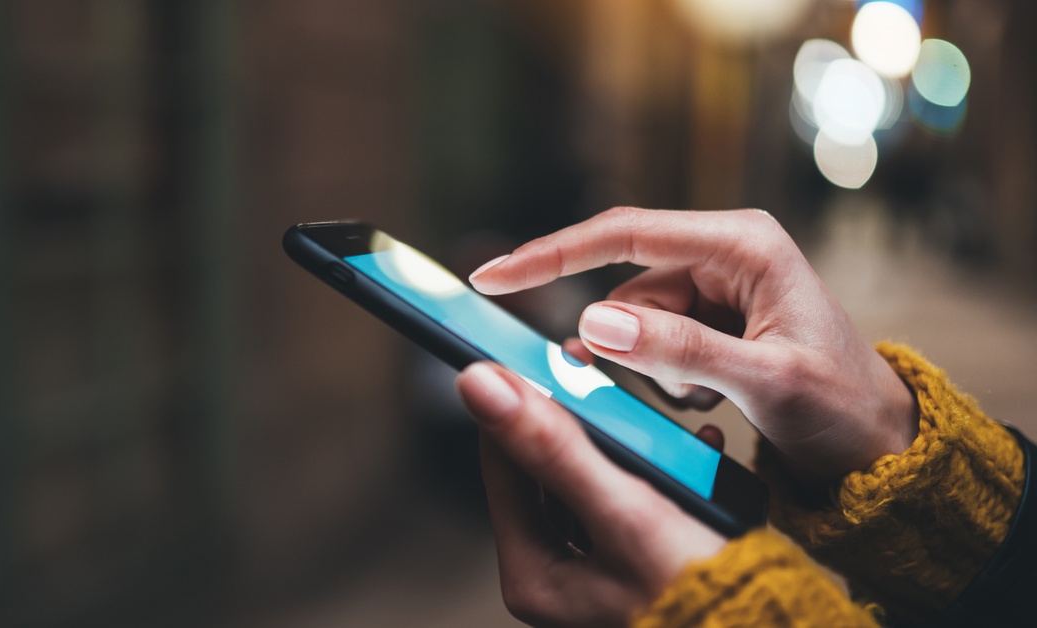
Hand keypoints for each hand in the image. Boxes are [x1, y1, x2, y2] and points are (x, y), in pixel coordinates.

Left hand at [456, 362, 725, 626]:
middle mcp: (554, 576)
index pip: (502, 461)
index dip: (518, 402)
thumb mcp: (623, 510)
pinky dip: (658, 469)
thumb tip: (481, 387)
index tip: (540, 357)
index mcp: (533, 573)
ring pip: (591, 477)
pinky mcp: (634, 562)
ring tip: (651, 412)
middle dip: (579, 419)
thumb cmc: (702, 592)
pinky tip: (694, 448)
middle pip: (546, 468)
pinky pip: (632, 497)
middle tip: (596, 374)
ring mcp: (594, 571)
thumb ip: (553, 446)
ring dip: (624, 441)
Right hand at [469, 207, 917, 481]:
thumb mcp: (765, 381)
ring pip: (634, 321)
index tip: (494, 276)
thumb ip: (680, 349)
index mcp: (742, 244)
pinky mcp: (709, 318)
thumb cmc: (842, 408)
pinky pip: (652, 341)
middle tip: (657, 387)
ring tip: (708, 399)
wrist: (878, 445)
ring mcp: (716, 286)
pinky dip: (662, 375)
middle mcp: (724, 253)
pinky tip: (707, 398)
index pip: (626, 234)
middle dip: (625, 341)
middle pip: (626, 285)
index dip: (553, 254)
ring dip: (652, 368)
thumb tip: (593, 323)